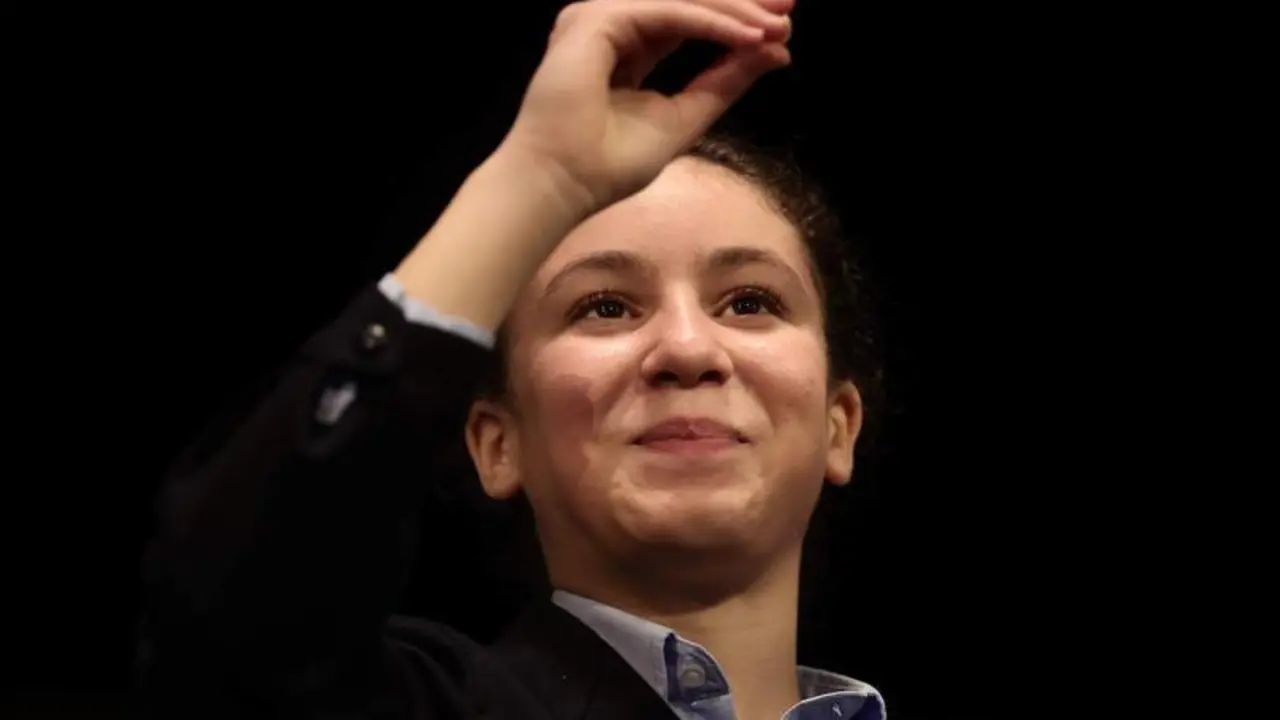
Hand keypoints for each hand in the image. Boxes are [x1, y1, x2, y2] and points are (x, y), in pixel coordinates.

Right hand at [500, 0, 793, 214]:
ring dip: (732, 10)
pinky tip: (745, 35)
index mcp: (627, 49)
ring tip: (773, 26)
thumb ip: (725, 82)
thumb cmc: (608, 164)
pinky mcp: (596, 20)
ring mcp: (599, 19)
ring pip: (680, 0)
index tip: (783, 26)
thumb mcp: (686, 116)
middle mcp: (610, 27)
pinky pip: (668, 13)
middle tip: (788, 7)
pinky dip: (710, 23)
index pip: (688, 19)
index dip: (734, 18)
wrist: (564, 183)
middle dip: (740, 2)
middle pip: (686, 2)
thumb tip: (774, 51)